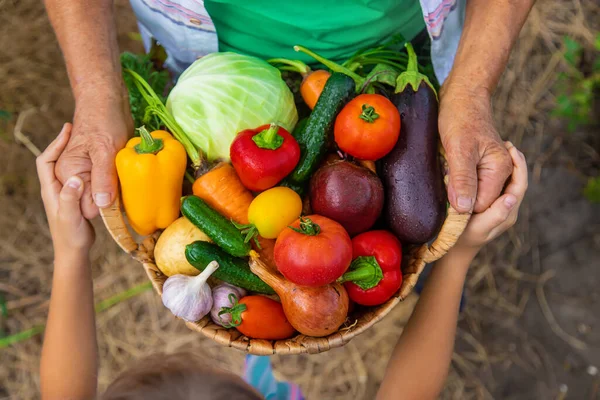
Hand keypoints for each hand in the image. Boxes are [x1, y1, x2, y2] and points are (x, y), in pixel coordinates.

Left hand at [37, 123, 94, 256]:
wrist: (74, 252)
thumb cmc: (71, 236)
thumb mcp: (70, 217)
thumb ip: (70, 198)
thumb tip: (74, 179)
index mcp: (50, 190)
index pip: (45, 160)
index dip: (55, 144)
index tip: (68, 131)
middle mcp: (56, 188)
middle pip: (56, 160)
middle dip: (65, 144)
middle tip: (79, 130)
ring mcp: (67, 192)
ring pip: (69, 167)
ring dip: (78, 155)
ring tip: (90, 143)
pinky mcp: (78, 197)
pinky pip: (81, 176)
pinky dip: (88, 168)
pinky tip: (100, 166)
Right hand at [55, 93, 130, 218]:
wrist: (108, 100)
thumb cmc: (103, 120)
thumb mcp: (104, 150)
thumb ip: (102, 177)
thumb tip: (103, 204)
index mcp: (70, 174)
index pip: (87, 207)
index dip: (105, 207)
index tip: (122, 198)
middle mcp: (77, 176)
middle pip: (99, 203)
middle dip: (114, 200)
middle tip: (130, 186)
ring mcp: (91, 172)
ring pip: (109, 195)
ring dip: (121, 190)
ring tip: (133, 179)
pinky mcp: (104, 168)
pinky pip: (115, 184)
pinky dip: (124, 181)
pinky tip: (133, 174)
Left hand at [438, 86, 512, 212]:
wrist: (461, 95)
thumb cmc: (459, 116)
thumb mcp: (458, 148)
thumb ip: (462, 179)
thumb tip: (463, 210)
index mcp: (500, 170)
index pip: (482, 207)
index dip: (462, 210)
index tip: (442, 206)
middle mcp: (500, 172)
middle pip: (479, 204)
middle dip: (459, 203)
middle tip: (440, 188)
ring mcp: (489, 170)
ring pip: (471, 196)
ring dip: (455, 194)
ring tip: (441, 180)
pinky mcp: (478, 167)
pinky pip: (467, 186)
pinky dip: (454, 185)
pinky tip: (443, 178)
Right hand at [454, 142, 526, 250]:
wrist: (455, 251)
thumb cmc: (464, 239)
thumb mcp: (479, 227)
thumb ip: (496, 214)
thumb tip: (511, 197)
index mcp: (508, 212)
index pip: (520, 184)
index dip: (518, 165)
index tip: (511, 148)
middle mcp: (507, 208)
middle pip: (516, 180)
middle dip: (514, 161)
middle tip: (505, 143)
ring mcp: (499, 206)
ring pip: (507, 181)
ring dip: (506, 164)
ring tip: (498, 147)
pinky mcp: (490, 204)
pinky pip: (498, 184)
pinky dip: (497, 171)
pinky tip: (486, 162)